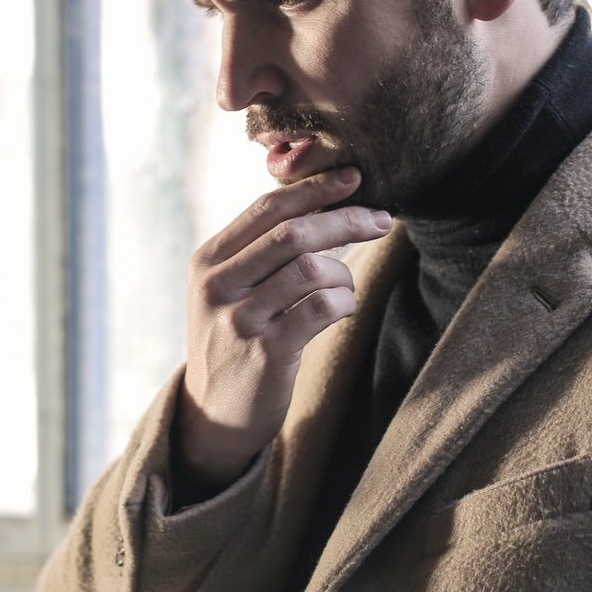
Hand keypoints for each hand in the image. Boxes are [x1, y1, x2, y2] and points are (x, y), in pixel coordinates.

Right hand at [176, 167, 392, 485]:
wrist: (214, 413)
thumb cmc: (234, 342)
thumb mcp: (228, 291)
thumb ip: (259, 252)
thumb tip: (321, 204)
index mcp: (208, 260)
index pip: (267, 209)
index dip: (314, 188)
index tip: (353, 178)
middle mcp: (218, 285)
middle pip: (293, 233)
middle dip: (345, 220)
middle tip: (382, 220)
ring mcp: (239, 319)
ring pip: (312, 269)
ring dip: (344, 274)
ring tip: (344, 289)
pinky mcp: (266, 352)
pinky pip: (322, 308)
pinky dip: (344, 303)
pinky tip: (341, 311)